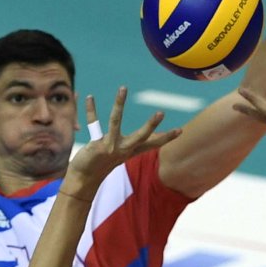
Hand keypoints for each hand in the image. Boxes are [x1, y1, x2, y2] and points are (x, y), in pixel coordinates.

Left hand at [66, 88, 180, 186]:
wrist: (84, 178)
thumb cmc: (103, 163)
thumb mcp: (121, 153)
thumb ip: (132, 143)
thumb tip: (145, 135)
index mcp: (131, 150)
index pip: (152, 144)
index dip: (167, 137)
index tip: (181, 130)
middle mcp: (123, 149)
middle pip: (141, 136)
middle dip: (151, 125)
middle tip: (161, 113)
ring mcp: (110, 147)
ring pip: (116, 122)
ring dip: (119, 104)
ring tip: (123, 88)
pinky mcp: (97, 145)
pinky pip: (94, 123)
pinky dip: (91, 110)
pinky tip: (90, 97)